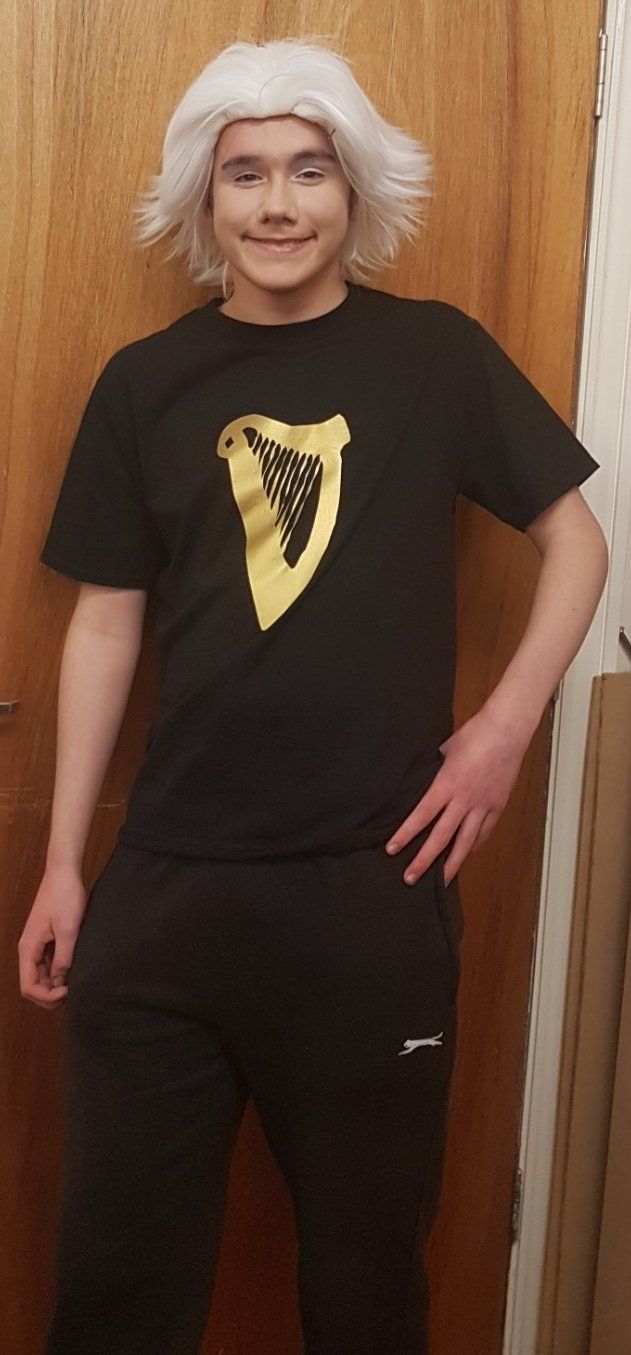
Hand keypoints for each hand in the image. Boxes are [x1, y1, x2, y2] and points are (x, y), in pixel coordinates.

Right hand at [18, 867, 86, 1009]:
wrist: (63, 873)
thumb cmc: (65, 896)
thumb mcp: (69, 929)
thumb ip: (63, 958)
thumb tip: (61, 981)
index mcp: (28, 948)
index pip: (28, 987)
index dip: (47, 996)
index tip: (68, 990)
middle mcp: (28, 949)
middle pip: (32, 985)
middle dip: (49, 995)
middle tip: (73, 992)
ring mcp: (36, 945)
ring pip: (40, 976)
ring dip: (53, 985)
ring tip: (74, 984)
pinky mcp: (45, 940)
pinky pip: (47, 964)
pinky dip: (57, 973)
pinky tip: (72, 971)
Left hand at [385, 706, 530, 884]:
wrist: (506, 731)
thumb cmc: (474, 735)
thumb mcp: (445, 750)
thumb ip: (435, 769)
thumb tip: (425, 776)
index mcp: (446, 785)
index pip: (421, 816)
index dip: (405, 834)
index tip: (392, 849)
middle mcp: (464, 800)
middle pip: (441, 837)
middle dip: (424, 859)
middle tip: (410, 878)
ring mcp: (483, 805)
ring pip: (466, 841)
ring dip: (452, 862)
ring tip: (442, 880)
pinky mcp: (498, 805)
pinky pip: (484, 831)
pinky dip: (474, 844)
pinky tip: (467, 852)